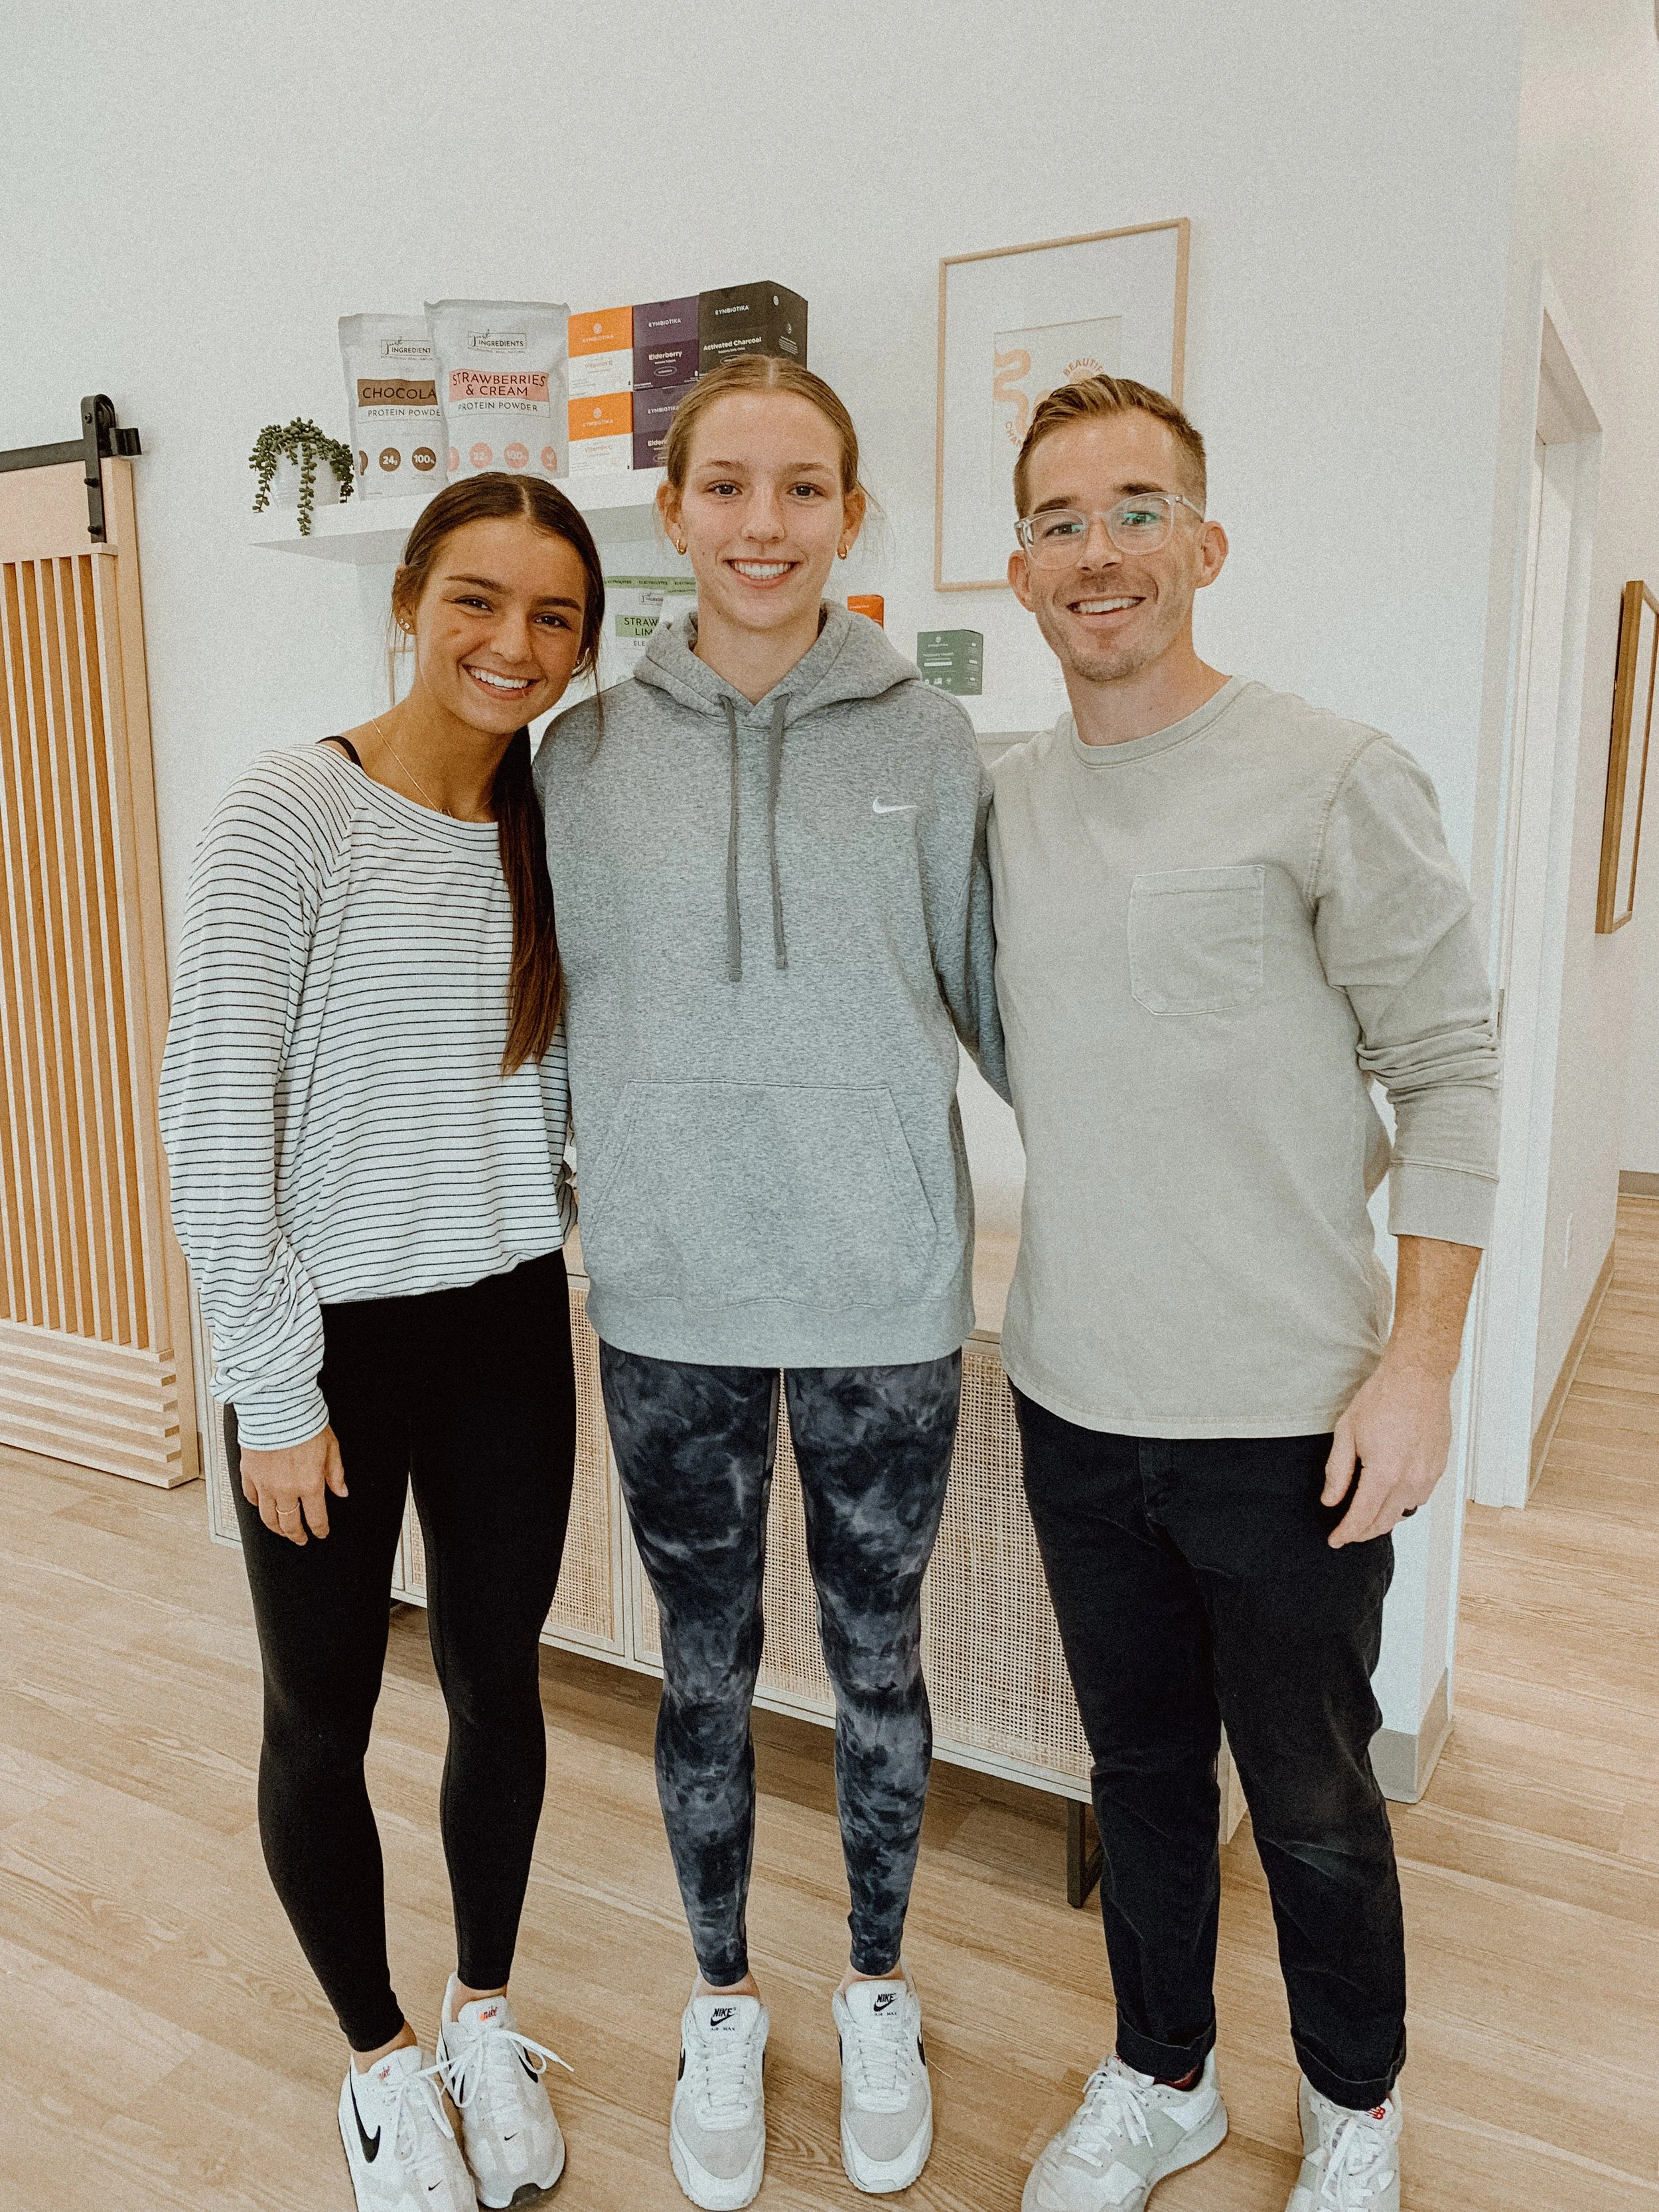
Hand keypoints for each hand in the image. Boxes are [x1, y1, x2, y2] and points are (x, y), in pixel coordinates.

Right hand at [240, 1424, 346, 1544]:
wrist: (278, 1407)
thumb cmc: (305, 1422)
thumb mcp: (332, 1447)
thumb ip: (336, 1474)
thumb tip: (342, 1491)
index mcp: (310, 1484)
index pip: (316, 1519)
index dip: (320, 1530)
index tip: (321, 1533)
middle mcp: (286, 1490)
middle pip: (289, 1524)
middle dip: (297, 1535)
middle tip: (300, 1538)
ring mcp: (265, 1484)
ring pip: (268, 1517)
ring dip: (276, 1528)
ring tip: (282, 1531)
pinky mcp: (249, 1474)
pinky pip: (251, 1498)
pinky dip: (257, 1505)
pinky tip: (262, 1506)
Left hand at [1322, 1352, 1451, 1547]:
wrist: (1418, 1377)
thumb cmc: (1383, 1397)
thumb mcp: (1347, 1432)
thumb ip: (1337, 1472)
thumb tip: (1330, 1500)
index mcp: (1384, 1473)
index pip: (1361, 1517)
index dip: (1346, 1533)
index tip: (1335, 1540)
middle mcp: (1409, 1480)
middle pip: (1384, 1522)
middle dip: (1363, 1532)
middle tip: (1346, 1532)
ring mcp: (1427, 1476)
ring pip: (1403, 1513)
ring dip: (1383, 1520)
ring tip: (1365, 1516)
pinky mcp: (1437, 1469)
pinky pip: (1418, 1498)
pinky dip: (1401, 1504)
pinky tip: (1389, 1497)